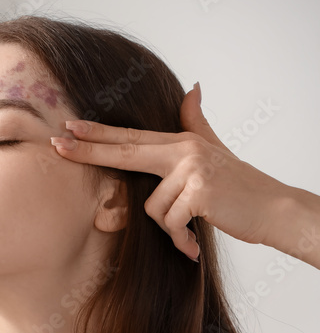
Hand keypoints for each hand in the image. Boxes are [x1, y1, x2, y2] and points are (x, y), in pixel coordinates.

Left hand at [49, 82, 299, 261]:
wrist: (275, 211)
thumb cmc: (240, 187)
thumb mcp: (215, 150)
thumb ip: (196, 122)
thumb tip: (192, 88)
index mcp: (181, 143)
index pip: (131, 138)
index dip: (98, 134)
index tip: (68, 129)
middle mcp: (184, 151)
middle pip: (125, 153)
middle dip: (88, 151)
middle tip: (57, 146)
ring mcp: (192, 170)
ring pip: (151, 208)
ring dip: (170, 229)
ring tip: (191, 232)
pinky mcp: (199, 192)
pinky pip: (170, 224)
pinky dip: (181, 240)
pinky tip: (195, 244)